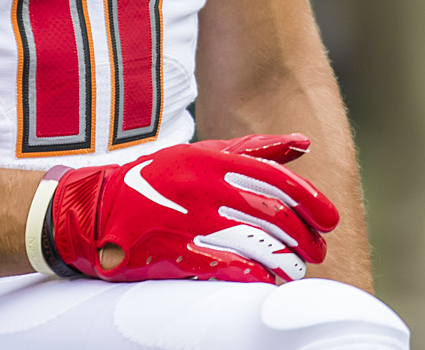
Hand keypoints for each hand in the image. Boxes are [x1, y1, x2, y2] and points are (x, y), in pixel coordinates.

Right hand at [39, 133, 339, 283]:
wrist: (94, 210)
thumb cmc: (155, 180)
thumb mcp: (201, 155)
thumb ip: (254, 149)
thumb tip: (303, 143)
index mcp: (211, 160)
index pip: (276, 180)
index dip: (310, 201)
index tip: (330, 220)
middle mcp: (203, 188)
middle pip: (273, 216)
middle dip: (304, 237)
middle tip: (316, 250)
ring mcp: (190, 222)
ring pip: (257, 244)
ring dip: (285, 260)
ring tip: (295, 268)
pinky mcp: (175, 254)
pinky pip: (227, 268)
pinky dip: (255, 277)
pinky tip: (267, 282)